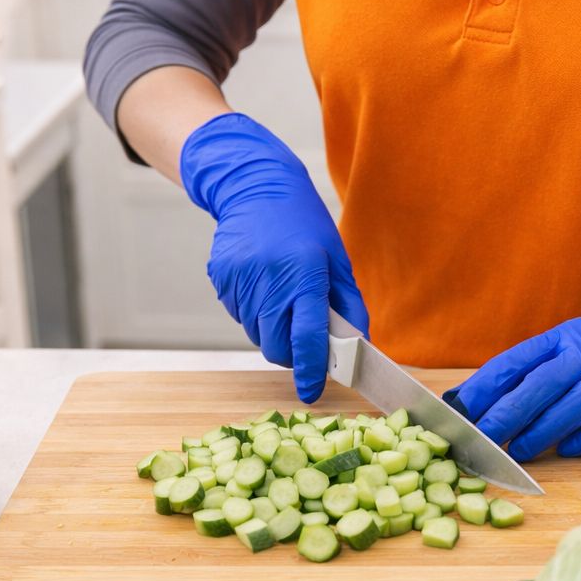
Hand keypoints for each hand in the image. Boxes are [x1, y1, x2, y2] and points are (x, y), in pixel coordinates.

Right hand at [180, 113, 367, 402]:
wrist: (257, 188)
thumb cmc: (306, 225)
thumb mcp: (338, 261)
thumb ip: (350, 307)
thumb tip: (358, 347)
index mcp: (304, 274)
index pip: (307, 337)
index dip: (310, 370)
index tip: (311, 392)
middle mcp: (269, 279)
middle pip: (276, 345)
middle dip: (290, 354)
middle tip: (302, 340)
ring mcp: (240, 279)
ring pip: (256, 334)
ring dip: (271, 330)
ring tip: (281, 298)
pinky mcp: (221, 278)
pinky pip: (238, 315)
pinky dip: (253, 313)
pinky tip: (262, 285)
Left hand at [447, 280, 580, 459]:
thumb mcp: (563, 347)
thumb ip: (524, 373)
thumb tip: (466, 402)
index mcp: (561, 338)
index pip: (516, 361)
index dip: (485, 387)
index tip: (458, 412)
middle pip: (544, 382)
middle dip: (509, 413)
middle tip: (482, 440)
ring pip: (578, 403)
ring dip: (544, 430)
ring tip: (518, 453)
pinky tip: (567, 451)